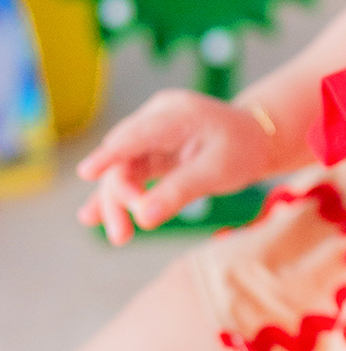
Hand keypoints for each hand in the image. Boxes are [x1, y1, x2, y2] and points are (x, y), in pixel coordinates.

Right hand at [76, 90, 274, 244]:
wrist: (255, 138)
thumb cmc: (241, 149)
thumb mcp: (218, 171)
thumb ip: (180, 192)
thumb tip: (142, 218)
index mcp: (177, 113)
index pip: (136, 135)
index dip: (110, 155)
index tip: (86, 172)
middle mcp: (156, 117)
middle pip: (124, 158)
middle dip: (118, 197)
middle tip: (122, 235)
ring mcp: (150, 132)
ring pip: (123, 169)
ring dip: (117, 202)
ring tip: (119, 236)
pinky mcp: (149, 148)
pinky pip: (129, 173)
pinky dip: (118, 195)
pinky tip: (92, 216)